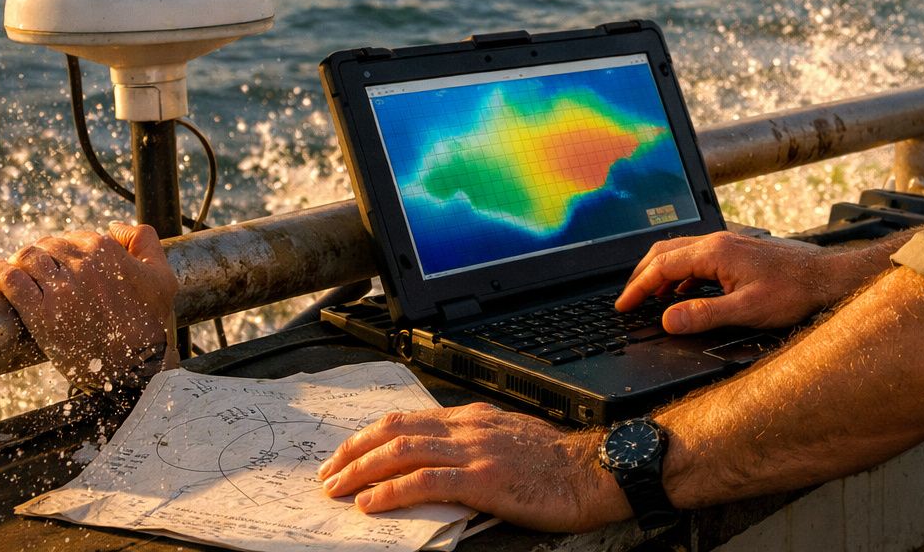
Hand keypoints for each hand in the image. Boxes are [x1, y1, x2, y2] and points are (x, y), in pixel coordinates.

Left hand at [0, 222, 179, 391]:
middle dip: (41, 255)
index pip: (75, 237)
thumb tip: (114, 226)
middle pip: (47, 246)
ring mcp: (61, 288)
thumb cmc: (150, 321)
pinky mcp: (41, 312)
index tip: (62, 263)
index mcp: (108, 251)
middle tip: (37, 270)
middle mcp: (83, 264)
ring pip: (26, 257)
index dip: (67, 249)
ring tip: (13, 271)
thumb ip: (144, 240)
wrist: (135, 363)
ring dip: (18, 261)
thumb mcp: (163, 276)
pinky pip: (10, 280)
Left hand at [317, 403, 627, 531]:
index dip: (370, 436)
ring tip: (337, 489)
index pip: (408, 420)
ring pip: (402, 452)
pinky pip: (427, 481)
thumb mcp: (510, 441)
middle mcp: (469, 428)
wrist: (595, 470)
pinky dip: (392, 491)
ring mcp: (475, 452)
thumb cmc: (557, 464)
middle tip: (328, 473)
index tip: (347, 454)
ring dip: (361, 471)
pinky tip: (371, 504)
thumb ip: (474, 445)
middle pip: (396, 431)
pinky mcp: (484, 479)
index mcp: (473, 418)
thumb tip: (439, 461)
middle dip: (354, 452)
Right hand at [615, 233, 854, 333]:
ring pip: (681, 252)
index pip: (663, 266)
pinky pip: (697, 257)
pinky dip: (680, 274)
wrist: (827, 277)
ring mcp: (728, 244)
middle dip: (642, 275)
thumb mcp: (747, 310)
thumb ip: (704, 315)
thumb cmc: (794, 292)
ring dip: (660, 273)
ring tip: (648, 298)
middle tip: (628, 299)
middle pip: (666, 252)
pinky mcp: (738, 252)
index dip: (638, 287)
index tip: (623, 306)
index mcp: (715, 252)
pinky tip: (683, 293)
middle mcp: (718, 242)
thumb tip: (667, 320)